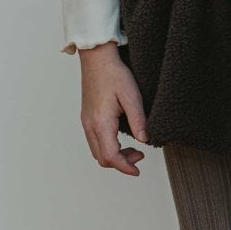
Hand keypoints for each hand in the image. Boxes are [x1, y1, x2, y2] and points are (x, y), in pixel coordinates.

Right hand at [79, 42, 148, 174]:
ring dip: (114, 156)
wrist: (97, 58)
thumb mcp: (132, 96)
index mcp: (101, 122)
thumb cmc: (114, 73)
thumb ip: (138, 120)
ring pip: (97, 151)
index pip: (110, 156)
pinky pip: (95, 141)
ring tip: (133, 149)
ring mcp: (86, 122)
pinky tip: (121, 140)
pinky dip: (108, 147)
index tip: (137, 171)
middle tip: (140, 156)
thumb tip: (144, 140)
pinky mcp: (87, 118)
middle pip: (102, 158)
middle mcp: (90, 125)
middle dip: (121, 163)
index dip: (124, 167)